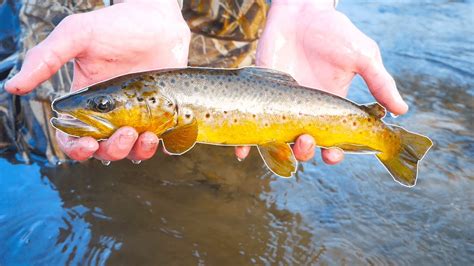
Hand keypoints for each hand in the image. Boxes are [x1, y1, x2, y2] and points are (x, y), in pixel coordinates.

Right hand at [5, 0, 190, 161]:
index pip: (73, 136)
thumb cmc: (117, 26)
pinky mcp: (159, 114)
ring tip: (146, 135)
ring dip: (137, 152)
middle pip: (104, 150)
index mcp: (85, 101)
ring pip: (131, 151)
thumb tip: (13, 87)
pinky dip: (157, 147)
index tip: (88, 144)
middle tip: (125, 133)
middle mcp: (110, 113)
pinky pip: (157, 142)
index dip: (76, 148)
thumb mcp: (77, 36)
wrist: (159, 21)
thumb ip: (46, 59)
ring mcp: (136, 115)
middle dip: (112, 150)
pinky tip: (158, 136)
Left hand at [235, 0, 407, 163]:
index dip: (334, 153)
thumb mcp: (362, 56)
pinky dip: (244, 143)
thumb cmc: (334, 31)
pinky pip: (251, 123)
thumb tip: (402, 111)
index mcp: (330, 107)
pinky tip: (241, 151)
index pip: (333, 140)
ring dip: (280, 151)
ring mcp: (281, 104)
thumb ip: (379, 82)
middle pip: (305, 145)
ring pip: (278, 140)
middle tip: (307, 140)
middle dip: (307, 151)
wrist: (300, 11)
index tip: (333, 152)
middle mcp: (305, 111)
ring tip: (285, 143)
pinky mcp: (260, 94)